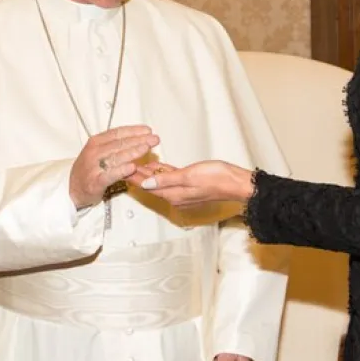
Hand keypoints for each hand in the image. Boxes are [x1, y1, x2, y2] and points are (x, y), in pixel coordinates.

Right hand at [69, 125, 158, 209]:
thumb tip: (138, 139)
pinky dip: (122, 171)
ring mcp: (94, 167)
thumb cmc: (88, 170)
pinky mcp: (95, 182)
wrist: (71, 189)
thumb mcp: (98, 152)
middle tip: (154, 139)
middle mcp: (94, 152)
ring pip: (116, 157)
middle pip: (119, 144)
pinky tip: (132, 167)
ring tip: (146, 148)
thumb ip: (115, 146)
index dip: (134, 130)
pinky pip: (110, 175)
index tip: (148, 130)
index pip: (117, 133)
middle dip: (139, 140)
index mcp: (95, 142)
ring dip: (133, 152)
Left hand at [128, 160, 253, 207]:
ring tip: (136, 163)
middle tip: (125, 164)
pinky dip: (162, 172)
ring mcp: (183, 192)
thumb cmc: (217, 178)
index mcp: (174, 195)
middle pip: (152, 185)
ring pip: (160, 181)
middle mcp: (176, 196)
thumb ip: (166, 179)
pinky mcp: (190, 185)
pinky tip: (157, 166)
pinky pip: (171, 179)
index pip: (148, 186)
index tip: (122, 169)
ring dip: (149, 173)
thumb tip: (146, 184)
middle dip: (139, 175)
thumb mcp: (189, 176)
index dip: (135, 177)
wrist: (236, 183)